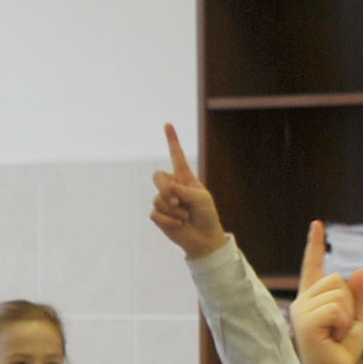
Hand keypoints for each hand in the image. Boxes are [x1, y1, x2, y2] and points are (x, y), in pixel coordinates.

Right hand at [147, 125, 226, 259]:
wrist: (203, 238)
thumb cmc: (206, 215)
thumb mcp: (202, 199)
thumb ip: (185, 190)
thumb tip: (168, 188)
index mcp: (185, 179)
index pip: (177, 157)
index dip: (172, 141)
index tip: (168, 125)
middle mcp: (173, 187)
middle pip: (157, 177)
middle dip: (164, 188)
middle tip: (176, 199)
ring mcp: (164, 201)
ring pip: (158, 198)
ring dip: (173, 209)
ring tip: (185, 216)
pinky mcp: (159, 215)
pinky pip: (156, 212)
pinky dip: (168, 219)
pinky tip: (178, 223)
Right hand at [288, 220, 362, 363]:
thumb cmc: (341, 353)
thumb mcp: (356, 321)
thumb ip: (358, 297)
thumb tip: (360, 270)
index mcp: (313, 300)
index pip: (313, 267)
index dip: (315, 245)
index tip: (317, 224)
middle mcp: (302, 302)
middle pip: (337, 278)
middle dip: (349, 302)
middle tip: (341, 328)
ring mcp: (300, 311)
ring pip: (338, 292)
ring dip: (347, 314)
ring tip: (337, 334)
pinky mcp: (304, 321)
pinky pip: (336, 307)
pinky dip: (343, 322)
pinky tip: (334, 336)